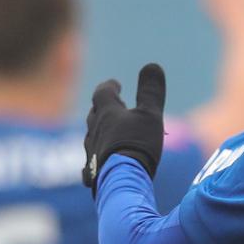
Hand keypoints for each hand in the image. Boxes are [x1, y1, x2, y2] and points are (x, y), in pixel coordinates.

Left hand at [83, 64, 166, 191]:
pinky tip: (100, 164)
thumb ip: (151, 92)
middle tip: (110, 106)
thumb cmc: (137, 144)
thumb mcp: (150, 115)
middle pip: (94, 114)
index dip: (109, 87)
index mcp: (107, 113)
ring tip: (108, 134)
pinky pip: (90, 161)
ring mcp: (90, 151)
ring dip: (100, 132)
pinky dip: (96, 157)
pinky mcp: (91, 172)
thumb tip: (152, 65)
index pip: (103, 93)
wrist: (121, 179)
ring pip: (92, 137)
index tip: (115, 83)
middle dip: (102, 108)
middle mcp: (94, 130)